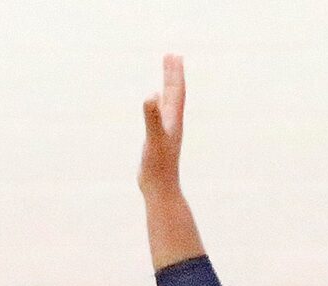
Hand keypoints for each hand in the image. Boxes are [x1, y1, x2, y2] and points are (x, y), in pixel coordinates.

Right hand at [138, 54, 185, 193]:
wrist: (160, 189)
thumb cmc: (158, 166)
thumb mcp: (154, 138)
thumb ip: (152, 117)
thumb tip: (151, 96)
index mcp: (173, 120)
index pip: (176, 92)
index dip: (175, 73)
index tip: (174, 55)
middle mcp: (172, 123)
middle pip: (174, 94)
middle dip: (172, 75)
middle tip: (172, 56)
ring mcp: (165, 131)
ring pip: (168, 104)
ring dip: (167, 87)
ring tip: (167, 75)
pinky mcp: (158, 139)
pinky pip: (159, 115)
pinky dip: (158, 104)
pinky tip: (155, 100)